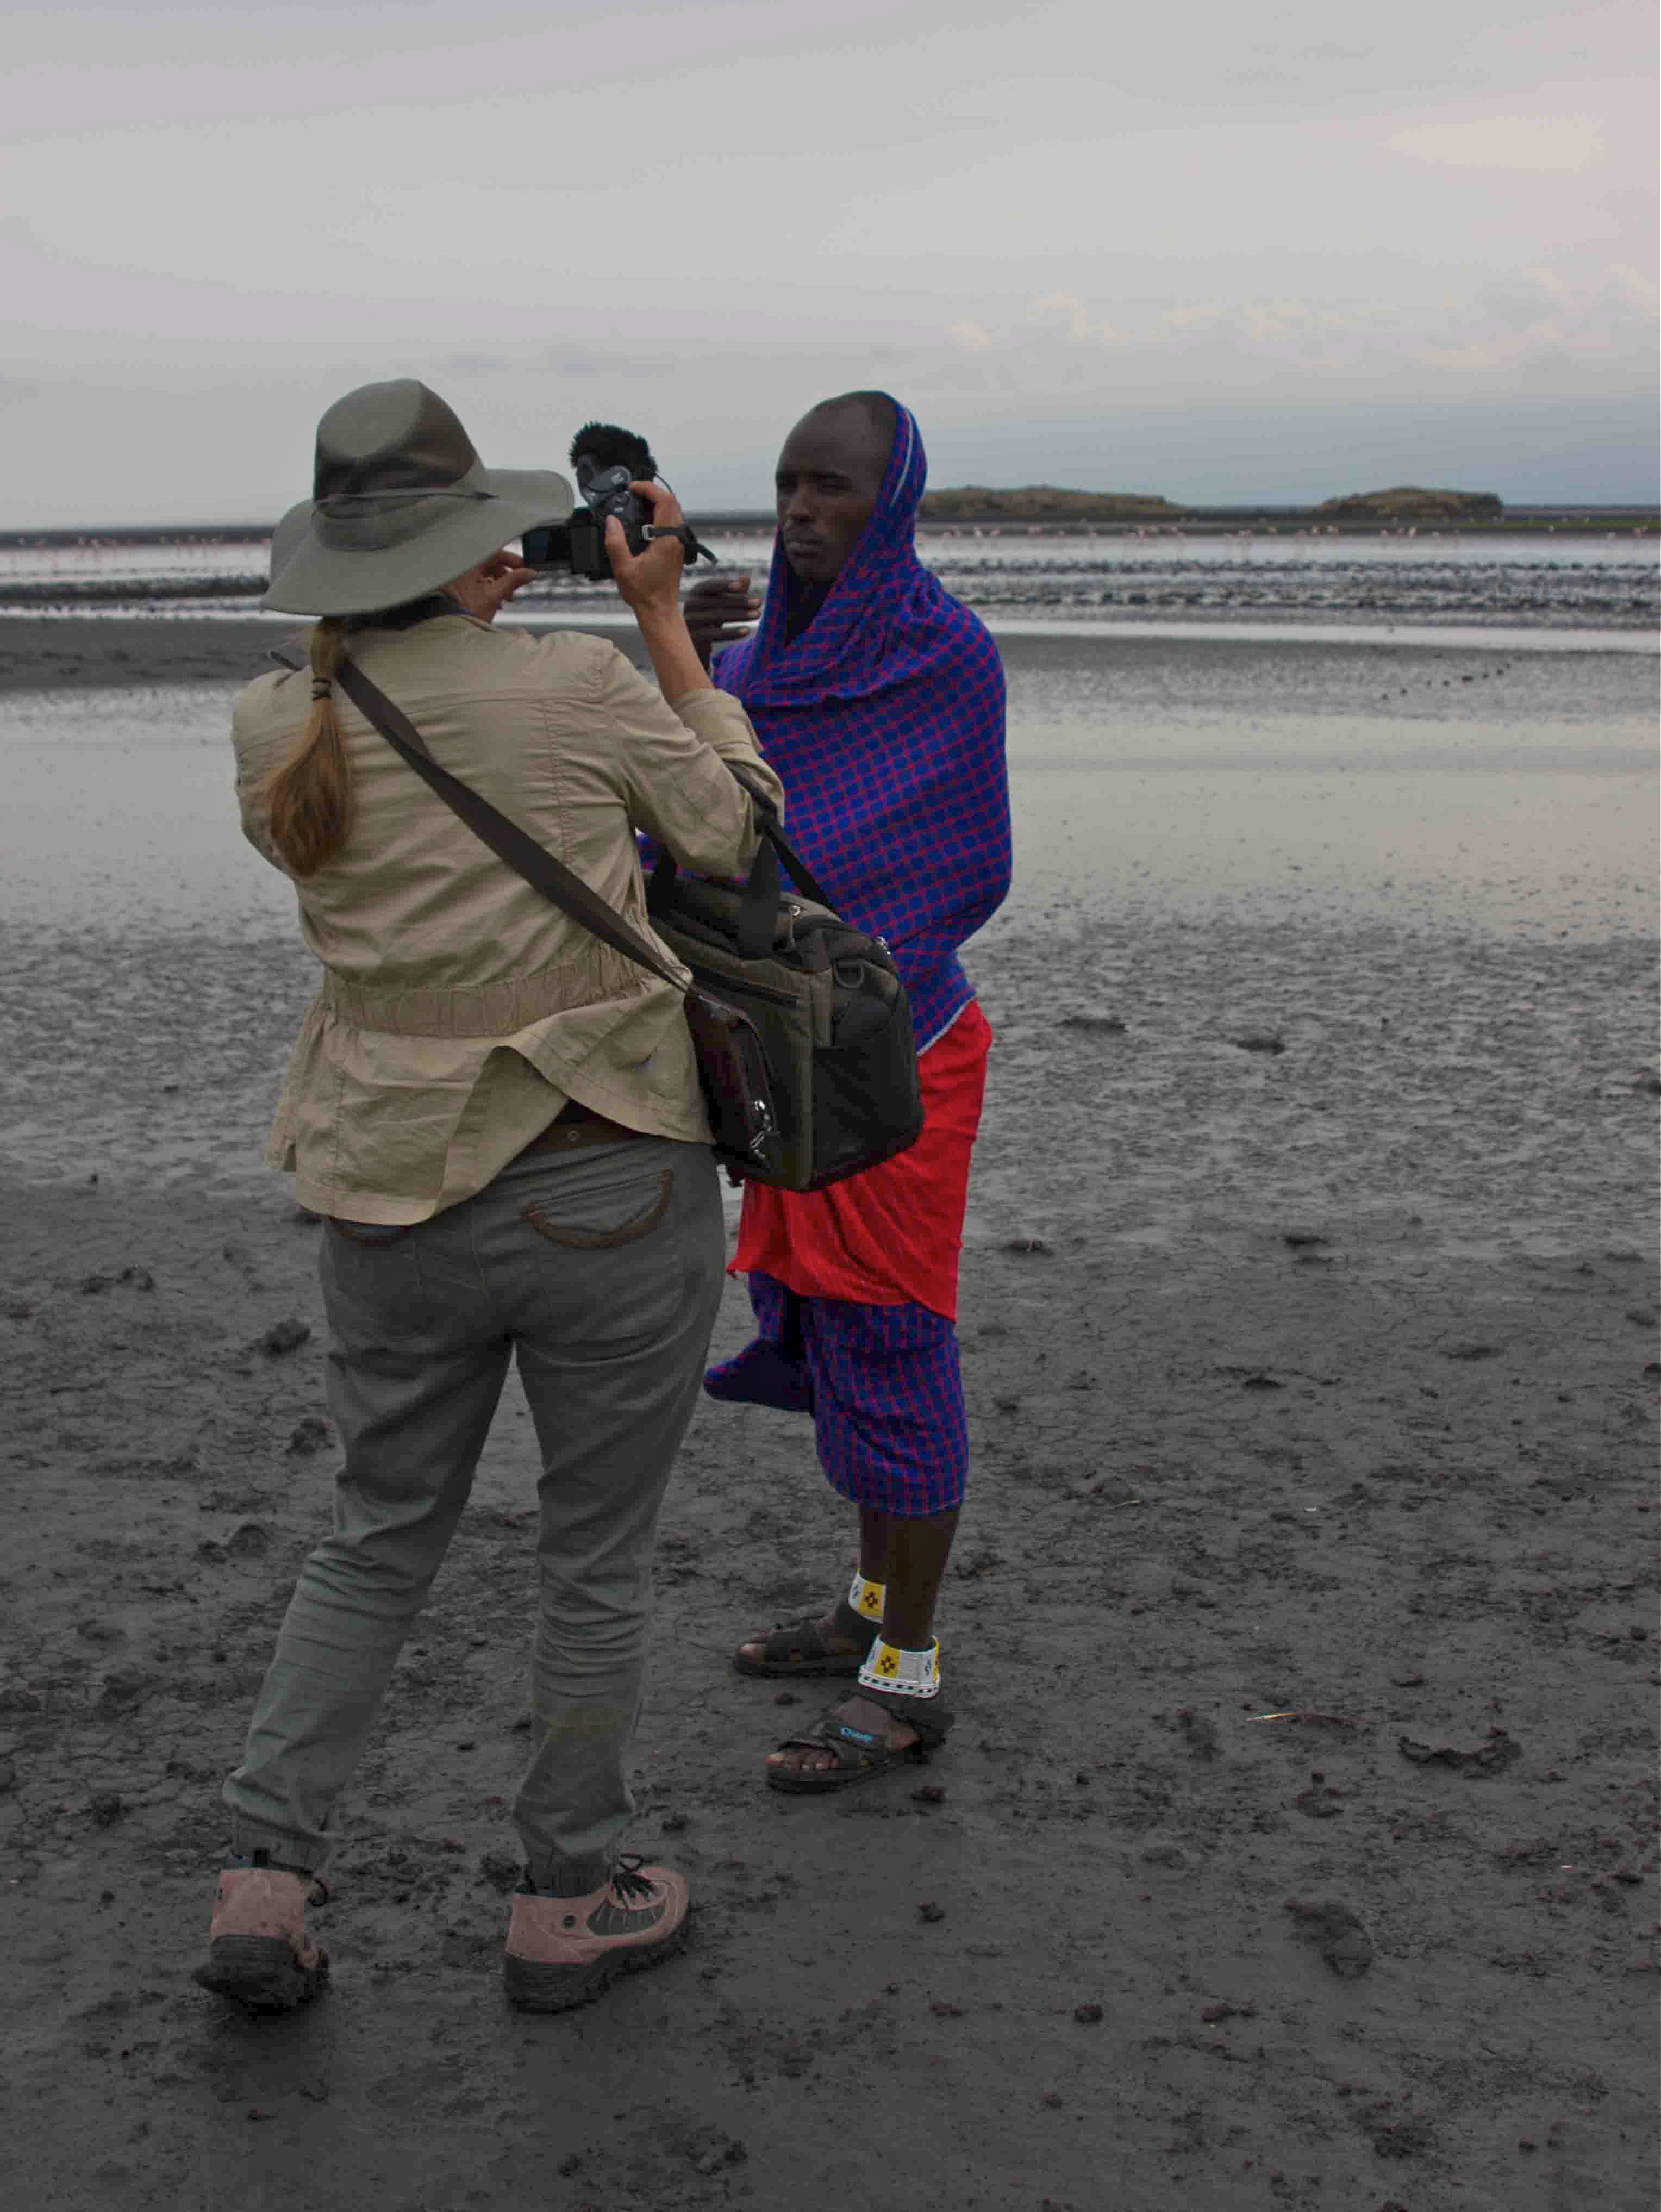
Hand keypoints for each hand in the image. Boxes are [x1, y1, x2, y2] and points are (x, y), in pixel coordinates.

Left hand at [446, 547, 533, 623]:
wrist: (453, 626)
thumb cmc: (468, 611)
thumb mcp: (495, 595)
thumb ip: (513, 581)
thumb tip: (530, 573)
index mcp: (470, 565)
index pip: (495, 553)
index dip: (512, 560)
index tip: (523, 569)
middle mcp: (465, 568)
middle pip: (492, 565)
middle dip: (507, 576)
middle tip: (516, 587)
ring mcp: (462, 579)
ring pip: (488, 574)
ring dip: (501, 584)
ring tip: (507, 598)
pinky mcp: (463, 589)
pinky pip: (481, 583)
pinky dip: (492, 589)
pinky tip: (497, 602)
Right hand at [606, 481, 689, 620]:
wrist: (659, 611)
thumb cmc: (645, 594)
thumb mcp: (623, 568)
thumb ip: (615, 542)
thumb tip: (611, 521)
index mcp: (666, 540)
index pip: (665, 501)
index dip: (649, 489)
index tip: (633, 488)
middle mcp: (676, 540)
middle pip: (672, 502)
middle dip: (653, 492)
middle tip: (634, 493)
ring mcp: (678, 544)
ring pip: (674, 512)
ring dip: (657, 503)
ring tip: (637, 504)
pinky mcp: (676, 550)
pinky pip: (672, 523)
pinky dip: (659, 515)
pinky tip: (643, 521)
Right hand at [683, 573, 759, 669]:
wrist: (694, 643)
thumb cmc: (710, 618)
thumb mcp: (721, 604)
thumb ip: (733, 592)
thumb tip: (746, 578)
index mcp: (696, 592)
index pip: (709, 585)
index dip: (724, 585)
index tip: (741, 585)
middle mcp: (689, 605)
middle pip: (716, 601)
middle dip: (739, 601)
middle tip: (759, 603)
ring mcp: (689, 621)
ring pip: (716, 617)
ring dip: (739, 615)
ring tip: (758, 614)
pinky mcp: (693, 638)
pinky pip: (714, 634)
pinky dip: (732, 632)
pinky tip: (747, 631)